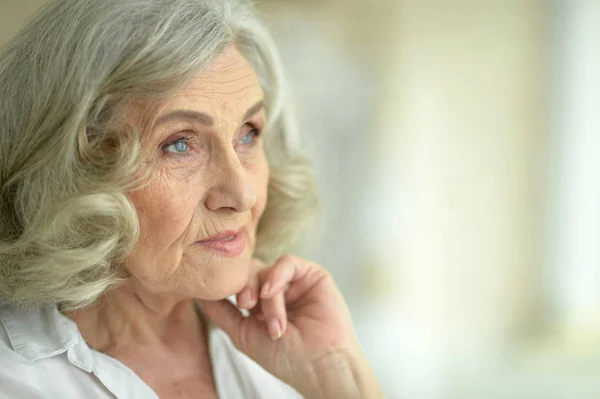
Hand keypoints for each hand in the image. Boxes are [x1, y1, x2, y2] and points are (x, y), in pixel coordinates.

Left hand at [199, 255, 383, 398]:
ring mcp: (293, 282)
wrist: (319, 365)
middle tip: (246, 305)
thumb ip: (221, 312)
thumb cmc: (284, 357)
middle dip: (243, 287)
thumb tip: (199, 292)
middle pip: (248, 271)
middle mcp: (275, 291)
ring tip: (274, 324)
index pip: (237, 283)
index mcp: (259, 305)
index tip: (232, 305)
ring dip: (266, 296)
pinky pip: (287, 262)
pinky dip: (276, 275)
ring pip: (266, 269)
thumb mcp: (242, 333)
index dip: (229, 288)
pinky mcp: (312, 275)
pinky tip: (272, 293)